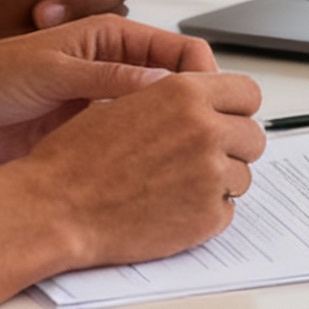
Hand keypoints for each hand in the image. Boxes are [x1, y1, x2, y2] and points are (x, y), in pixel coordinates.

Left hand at [0, 15, 218, 162]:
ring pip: (158, 115)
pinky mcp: (91, 132)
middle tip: (210, 136)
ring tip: (188, 158)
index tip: (211, 104)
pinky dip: (147, 151)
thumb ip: (109, 78)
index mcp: (112, 37)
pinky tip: (154, 171)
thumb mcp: (54, 71)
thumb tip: (166, 87)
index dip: (202, 75)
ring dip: (173, 131)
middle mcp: (115, 67)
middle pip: (176, 84)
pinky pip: (132, 139)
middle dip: (196, 106)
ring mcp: (104, 100)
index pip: (178, 49)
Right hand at [8, 62, 266, 268]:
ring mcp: (210, 175)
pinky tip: (172, 209)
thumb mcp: (126, 102)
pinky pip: (228, 211)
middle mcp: (206, 129)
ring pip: (242, 176)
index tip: (226, 118)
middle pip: (253, 136)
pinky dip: (206, 212)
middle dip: (232, 146)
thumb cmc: (77, 156)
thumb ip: (174, 96)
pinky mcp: (207, 217)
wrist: (55, 207)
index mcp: (186, 93)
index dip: (235, 107)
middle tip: (201, 157)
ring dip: (219, 181)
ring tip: (176, 186)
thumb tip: (203, 95)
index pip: (247, 92)